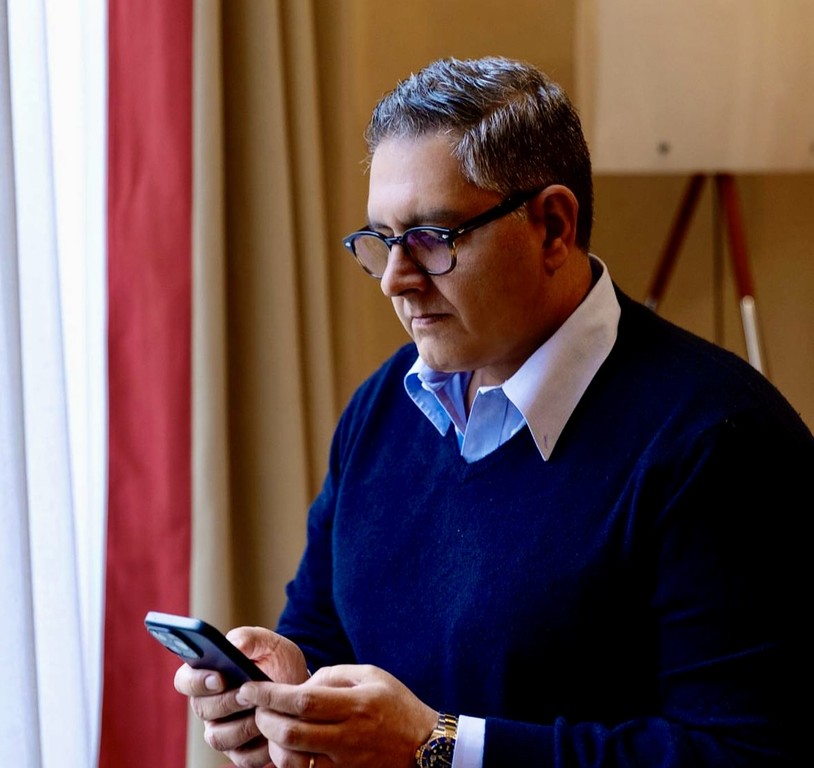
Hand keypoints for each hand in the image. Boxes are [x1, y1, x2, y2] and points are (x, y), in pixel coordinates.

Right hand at [174, 627, 309, 766]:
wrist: (299, 684)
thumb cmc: (277, 659)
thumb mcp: (267, 642)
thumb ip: (248, 638)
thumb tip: (233, 647)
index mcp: (206, 674)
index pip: (185, 680)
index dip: (196, 681)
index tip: (219, 677)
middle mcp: (208, 705)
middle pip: (202, 709)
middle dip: (226, 702)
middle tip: (247, 693)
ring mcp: (222, 730)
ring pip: (218, 737)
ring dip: (242, 725)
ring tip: (263, 710)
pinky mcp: (240, 752)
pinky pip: (243, 757)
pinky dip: (260, 746)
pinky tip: (275, 730)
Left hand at [236, 664, 437, 767]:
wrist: (424, 746)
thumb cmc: (395, 705)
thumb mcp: (370, 676)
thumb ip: (333, 676)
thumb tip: (298, 686)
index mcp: (355, 705)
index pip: (302, 701)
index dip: (270, 695)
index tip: (249, 687)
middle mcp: (348, 737)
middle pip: (291, 735)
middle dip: (264, 720)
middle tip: (255, 707)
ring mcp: (345, 764)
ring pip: (293, 762)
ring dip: (272, 745)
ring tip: (270, 729)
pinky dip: (287, 764)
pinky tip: (284, 749)